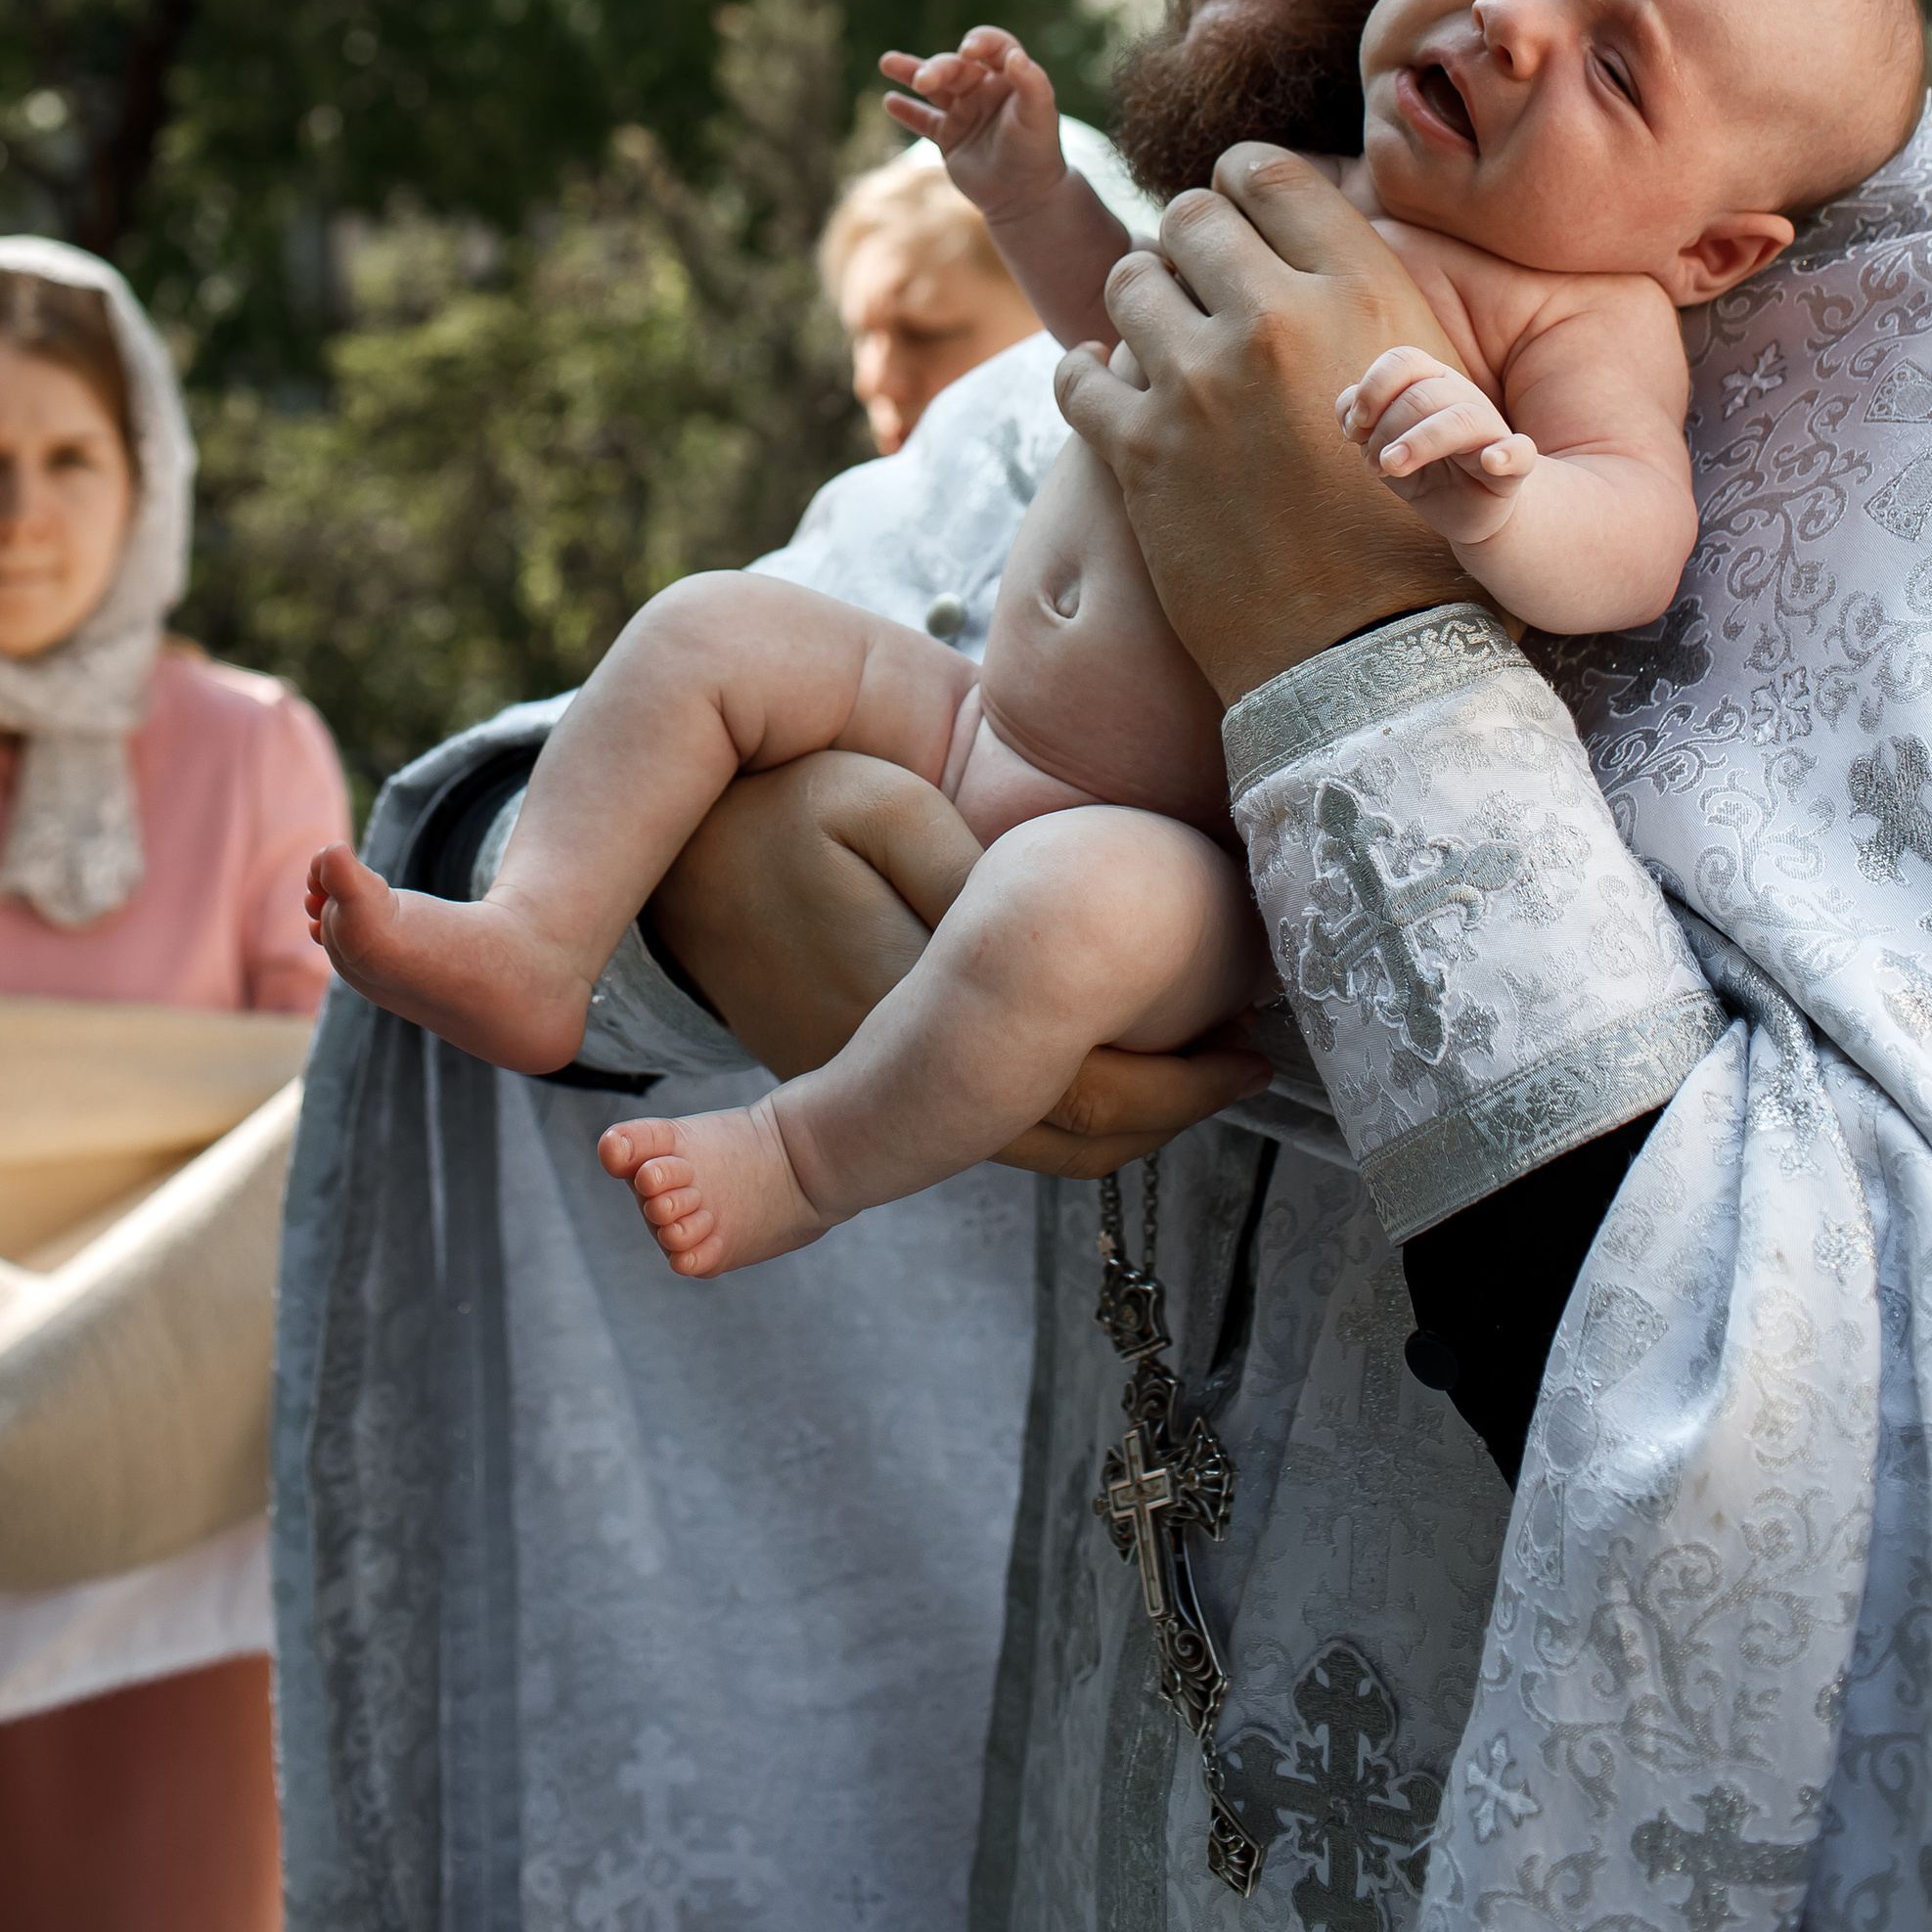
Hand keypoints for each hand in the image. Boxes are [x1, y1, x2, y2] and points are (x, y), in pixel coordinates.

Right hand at [645, 755, 1267, 1164]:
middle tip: (1250, 1054)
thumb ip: (969, 882)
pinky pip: (992, 1114)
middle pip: (1061, 1129)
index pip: (1062, 1074)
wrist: (681, 831)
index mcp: (900, 1004)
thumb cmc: (785, 793)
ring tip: (1215, 1061)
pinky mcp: (872, 1076)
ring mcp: (877, 1085)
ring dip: (1128, 1110)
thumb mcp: (874, 807)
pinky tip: (1131, 1053)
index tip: (1242, 1030)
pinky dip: (1073, 1094)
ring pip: (1029, 1138)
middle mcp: (891, 1071)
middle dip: (1167, 1102)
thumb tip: (1069, 942)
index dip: (1166, 1066)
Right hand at [878, 25, 1063, 227]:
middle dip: (936, 70)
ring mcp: (964, 112)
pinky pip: (923, 119)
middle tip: (923, 83)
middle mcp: (984, 90)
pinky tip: (890, 101)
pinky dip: (906, 111)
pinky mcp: (949, 136)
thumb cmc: (1036, 151)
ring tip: (887, 62)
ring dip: (911, 73)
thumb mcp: (1039, 114)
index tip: (967, 50)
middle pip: (956, 68)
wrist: (1024, 196)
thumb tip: (1014, 56)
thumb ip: (1032, 83)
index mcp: (1009, 79)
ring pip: (934, 87)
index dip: (981, 41)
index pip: (994, 47)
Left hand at [1055, 142, 1477, 701]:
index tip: (1240, 211)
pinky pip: (1076, 371)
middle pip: (1189, 214)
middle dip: (1190, 240)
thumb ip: (1371, 302)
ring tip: (1161, 333)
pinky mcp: (1138, 451)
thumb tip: (1311, 241)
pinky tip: (1109, 386)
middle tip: (1201, 280)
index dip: (1244, 184)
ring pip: (1128, 280)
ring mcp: (1198, 385)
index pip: (1267, 171)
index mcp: (1359, 291)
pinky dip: (1087, 375)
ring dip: (1141, 301)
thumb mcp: (1435, 387)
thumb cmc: (1427, 525)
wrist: (1373, 653)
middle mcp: (1274, 321)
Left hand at [1340, 346, 1535, 547]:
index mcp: (1431, 383)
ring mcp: (1492, 431)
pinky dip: (1507, 454)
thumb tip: (1351, 410)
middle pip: (1423, 394)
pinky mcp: (1513, 467)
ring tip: (1392, 468)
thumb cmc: (1423, 468)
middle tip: (1374, 464)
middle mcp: (1463, 397)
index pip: (1403, 360)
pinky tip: (1491, 461)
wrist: (1468, 508)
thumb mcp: (1383, 445)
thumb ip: (1360, 421)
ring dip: (1419, 442)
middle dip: (1386, 428)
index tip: (1355, 427)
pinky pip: (1520, 453)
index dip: (1373, 388)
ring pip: (1460, 420)